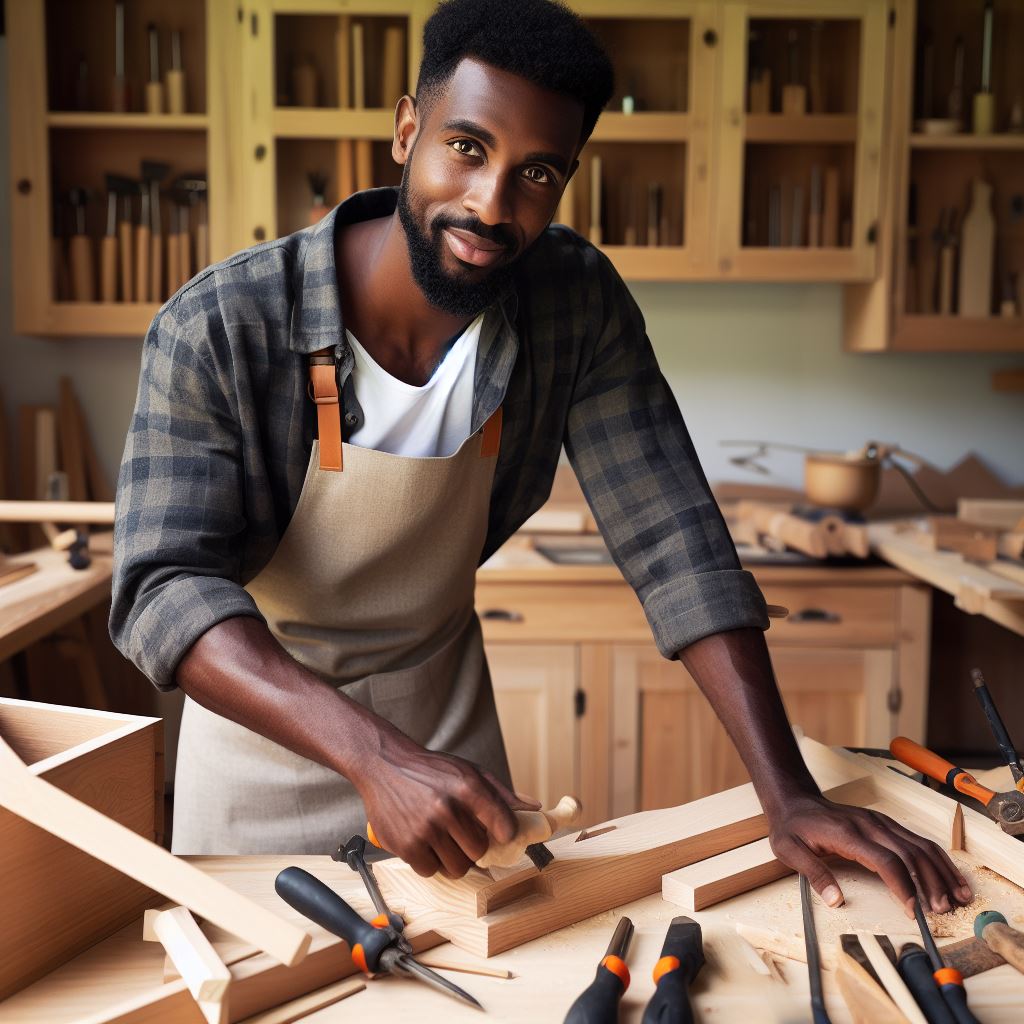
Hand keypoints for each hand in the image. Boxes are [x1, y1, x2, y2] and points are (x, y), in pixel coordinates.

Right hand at [356, 729, 540, 878]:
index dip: (504, 833)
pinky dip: (429, 862)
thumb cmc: (430, 770)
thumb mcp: (468, 770)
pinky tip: (424, 843)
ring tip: (443, 840)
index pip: (504, 825)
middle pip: (479, 852)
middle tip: (460, 833)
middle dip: (473, 846)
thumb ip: (501, 793)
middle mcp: (447, 808)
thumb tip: (534, 808)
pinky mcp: (405, 845)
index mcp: (468, 787)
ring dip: (452, 858)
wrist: (384, 764)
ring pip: (456, 867)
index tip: (499, 833)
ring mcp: (425, 829)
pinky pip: (430, 870)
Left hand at [767, 793, 972, 917]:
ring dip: (941, 871)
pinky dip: (937, 858)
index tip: (914, 911)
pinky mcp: (885, 823)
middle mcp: (869, 825)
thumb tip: (836, 901)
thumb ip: (814, 874)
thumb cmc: (792, 827)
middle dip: (931, 884)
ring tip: (958, 897)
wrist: (794, 800)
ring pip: (919, 845)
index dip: (903, 886)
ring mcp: (880, 822)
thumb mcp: (790, 851)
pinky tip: (950, 875)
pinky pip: (917, 840)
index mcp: (848, 834)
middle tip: (943, 911)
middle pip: (910, 854)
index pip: (885, 861)